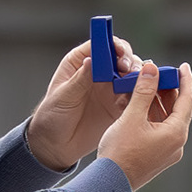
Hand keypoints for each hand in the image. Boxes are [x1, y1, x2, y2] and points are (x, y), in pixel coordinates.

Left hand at [24, 34, 134, 170]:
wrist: (56, 145)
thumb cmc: (52, 117)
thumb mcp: (63, 97)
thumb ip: (79, 80)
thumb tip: (92, 60)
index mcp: (80, 62)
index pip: (100, 45)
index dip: (113, 45)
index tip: (120, 53)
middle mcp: (98, 72)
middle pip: (120, 57)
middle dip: (129, 60)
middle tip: (129, 70)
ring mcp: (110, 88)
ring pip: (131, 75)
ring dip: (137, 76)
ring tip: (138, 84)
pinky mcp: (118, 105)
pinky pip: (134, 95)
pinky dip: (140, 94)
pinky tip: (138, 100)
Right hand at [96, 58, 191, 190]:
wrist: (109, 184)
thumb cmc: (120, 151)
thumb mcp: (132, 116)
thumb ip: (144, 91)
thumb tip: (152, 68)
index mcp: (176, 133)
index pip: (187, 100)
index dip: (185, 81)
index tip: (184, 66)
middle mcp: (176, 143)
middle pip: (176, 109)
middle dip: (166, 90)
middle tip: (157, 73)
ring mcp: (167, 151)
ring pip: (165, 119)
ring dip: (155, 102)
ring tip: (142, 86)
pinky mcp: (156, 156)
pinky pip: (157, 129)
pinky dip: (149, 115)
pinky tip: (136, 104)